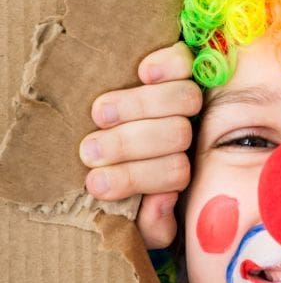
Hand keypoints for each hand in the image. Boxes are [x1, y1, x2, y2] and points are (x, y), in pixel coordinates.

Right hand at [80, 43, 200, 247]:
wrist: (104, 147)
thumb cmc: (120, 186)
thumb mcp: (137, 220)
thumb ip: (152, 223)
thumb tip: (160, 201)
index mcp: (177, 171)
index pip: (175, 172)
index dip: (140, 176)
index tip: (96, 183)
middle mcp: (187, 136)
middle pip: (177, 133)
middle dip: (130, 144)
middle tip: (91, 151)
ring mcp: (182, 101)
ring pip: (182, 99)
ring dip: (138, 107)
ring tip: (100, 116)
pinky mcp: (171, 69)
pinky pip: (184, 60)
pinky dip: (167, 65)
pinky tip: (144, 73)